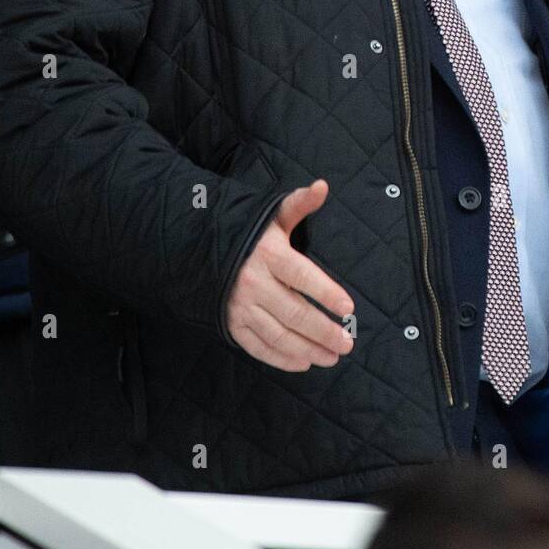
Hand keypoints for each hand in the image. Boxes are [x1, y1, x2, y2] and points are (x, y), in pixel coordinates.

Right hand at [225, 180, 356, 370]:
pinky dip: (280, 358)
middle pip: (294, 312)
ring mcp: (241, 306)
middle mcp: (254, 283)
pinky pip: (257, 346)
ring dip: (307, 349)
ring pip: (278, 334)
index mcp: (269, 255)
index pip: (302, 276)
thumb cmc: (250, 233)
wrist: (200, 248)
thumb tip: (322, 186)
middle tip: (346, 343)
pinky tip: (303, 362)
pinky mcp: (232, 323)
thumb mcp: (272, 216)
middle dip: (323, 331)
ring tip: (332, 356)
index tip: (348, 308)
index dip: (326, 293)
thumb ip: (299, 204)